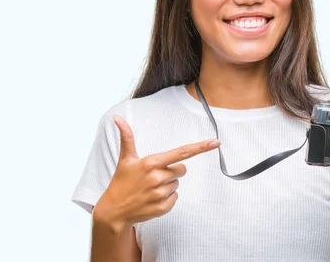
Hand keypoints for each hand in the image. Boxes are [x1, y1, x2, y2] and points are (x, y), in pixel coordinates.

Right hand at [94, 115, 219, 229]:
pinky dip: (167, 198)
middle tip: (153, 176)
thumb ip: (126, 137)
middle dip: (171, 171)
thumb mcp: (125, 159)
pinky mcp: (162, 208)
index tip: (215, 142)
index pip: (181, 153)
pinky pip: (175, 198)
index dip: (200, 147)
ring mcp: (160, 194)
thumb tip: (117, 118)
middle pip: (181, 169)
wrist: (114, 210)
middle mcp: (157, 177)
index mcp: (151, 163)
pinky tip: (152, 198)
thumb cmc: (121, 181)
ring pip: (177, 184)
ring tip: (150, 188)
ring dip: (167, 185)